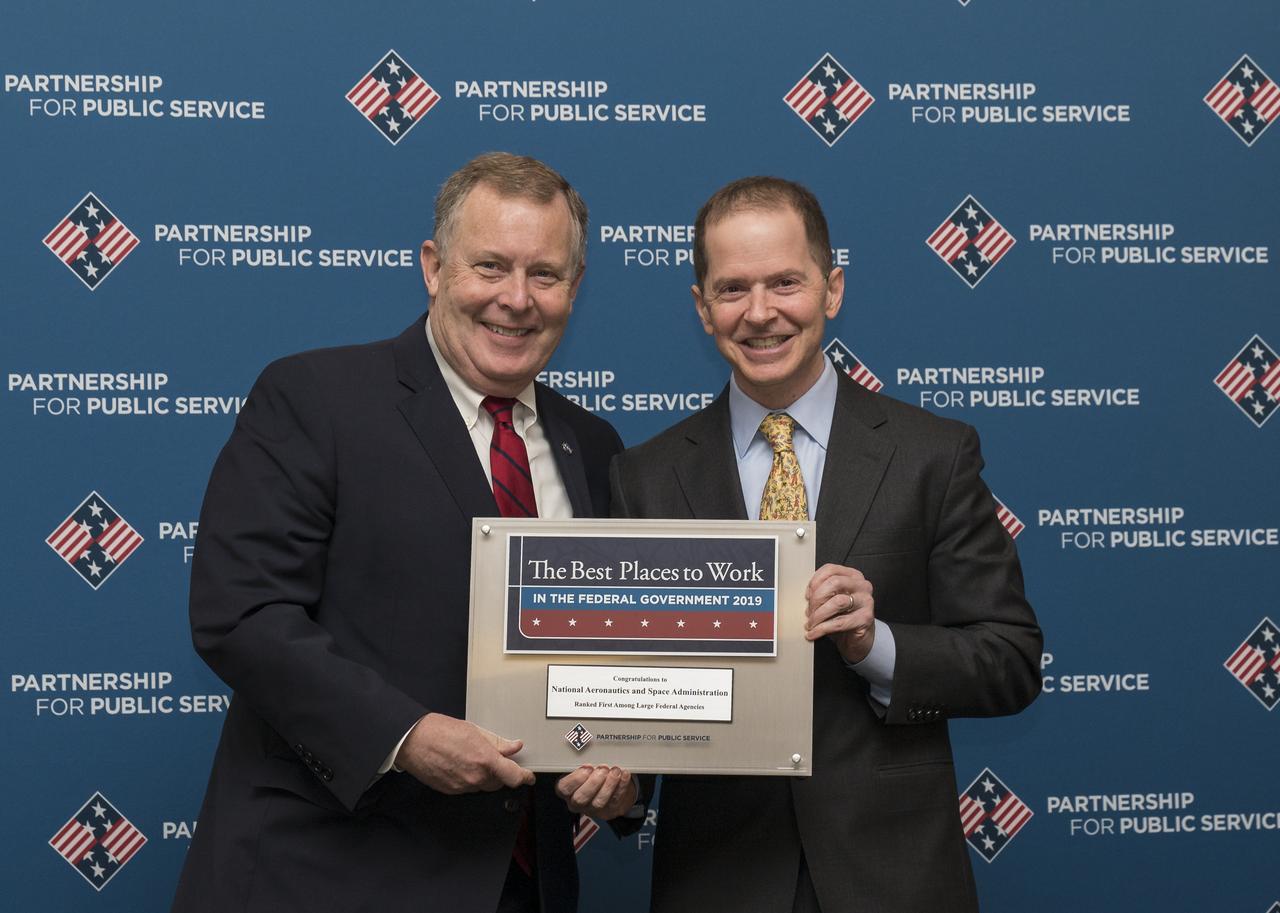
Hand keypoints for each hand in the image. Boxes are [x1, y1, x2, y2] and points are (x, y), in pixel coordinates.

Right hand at [394, 713, 534, 793]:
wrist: (413, 740)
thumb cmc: (440, 731)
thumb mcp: (474, 730)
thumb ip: (497, 743)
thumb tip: (514, 747)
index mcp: (485, 760)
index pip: (513, 777)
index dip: (524, 777)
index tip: (528, 777)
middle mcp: (475, 777)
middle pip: (498, 783)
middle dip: (500, 773)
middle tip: (492, 759)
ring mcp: (462, 787)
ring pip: (483, 786)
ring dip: (484, 776)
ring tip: (470, 758)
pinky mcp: (451, 791)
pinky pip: (467, 788)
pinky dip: (469, 779)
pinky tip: (460, 765)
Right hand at [555, 765, 637, 820]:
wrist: (603, 786)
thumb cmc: (588, 772)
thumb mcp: (578, 764)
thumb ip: (578, 757)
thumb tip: (583, 741)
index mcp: (566, 789)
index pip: (564, 788)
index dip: (575, 779)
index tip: (587, 767)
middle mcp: (576, 802)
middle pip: (581, 799)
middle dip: (593, 783)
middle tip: (603, 769)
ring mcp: (592, 808)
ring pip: (599, 802)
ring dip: (608, 785)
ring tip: (615, 770)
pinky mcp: (608, 810)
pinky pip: (615, 800)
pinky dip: (621, 786)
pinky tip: (624, 775)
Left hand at [804, 563, 875, 663]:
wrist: (857, 638)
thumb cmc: (843, 617)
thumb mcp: (831, 600)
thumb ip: (822, 592)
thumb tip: (806, 596)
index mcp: (852, 576)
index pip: (830, 569)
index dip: (815, 582)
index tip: (807, 596)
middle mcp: (862, 586)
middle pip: (834, 583)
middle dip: (817, 598)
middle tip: (809, 612)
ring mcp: (866, 601)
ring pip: (838, 602)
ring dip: (819, 615)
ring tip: (810, 624)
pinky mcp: (866, 618)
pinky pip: (839, 622)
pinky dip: (822, 629)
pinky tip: (814, 633)